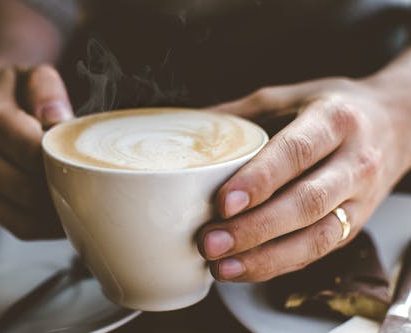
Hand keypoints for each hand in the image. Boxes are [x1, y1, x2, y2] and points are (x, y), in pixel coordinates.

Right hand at [0, 65, 72, 238]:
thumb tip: (55, 118)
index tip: (84, 160)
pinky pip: (17, 226)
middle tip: (91, 187)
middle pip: (24, 187)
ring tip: (83, 205)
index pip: (29, 149)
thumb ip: (46, 89)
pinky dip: (46, 228)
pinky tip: (67, 218)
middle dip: (60, 188)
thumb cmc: (20, 91)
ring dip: (55, 214)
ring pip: (21, 213)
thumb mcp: (34, 75)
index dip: (60, 160)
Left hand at [197, 77, 410, 281]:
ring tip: (221, 266)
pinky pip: (317, 251)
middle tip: (210, 242)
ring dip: (265, 258)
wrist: (394, 125)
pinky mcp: (354, 224)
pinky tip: (245, 268)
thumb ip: (242, 113)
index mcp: (334, 121)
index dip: (260, 180)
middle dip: (255, 229)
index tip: (224, 203)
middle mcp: (354, 162)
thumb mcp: (290, 96)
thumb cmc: (332, 109)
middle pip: (306, 203)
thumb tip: (190, 128)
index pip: (296, 153)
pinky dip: (279, 264)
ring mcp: (359, 199)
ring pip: (316, 238)